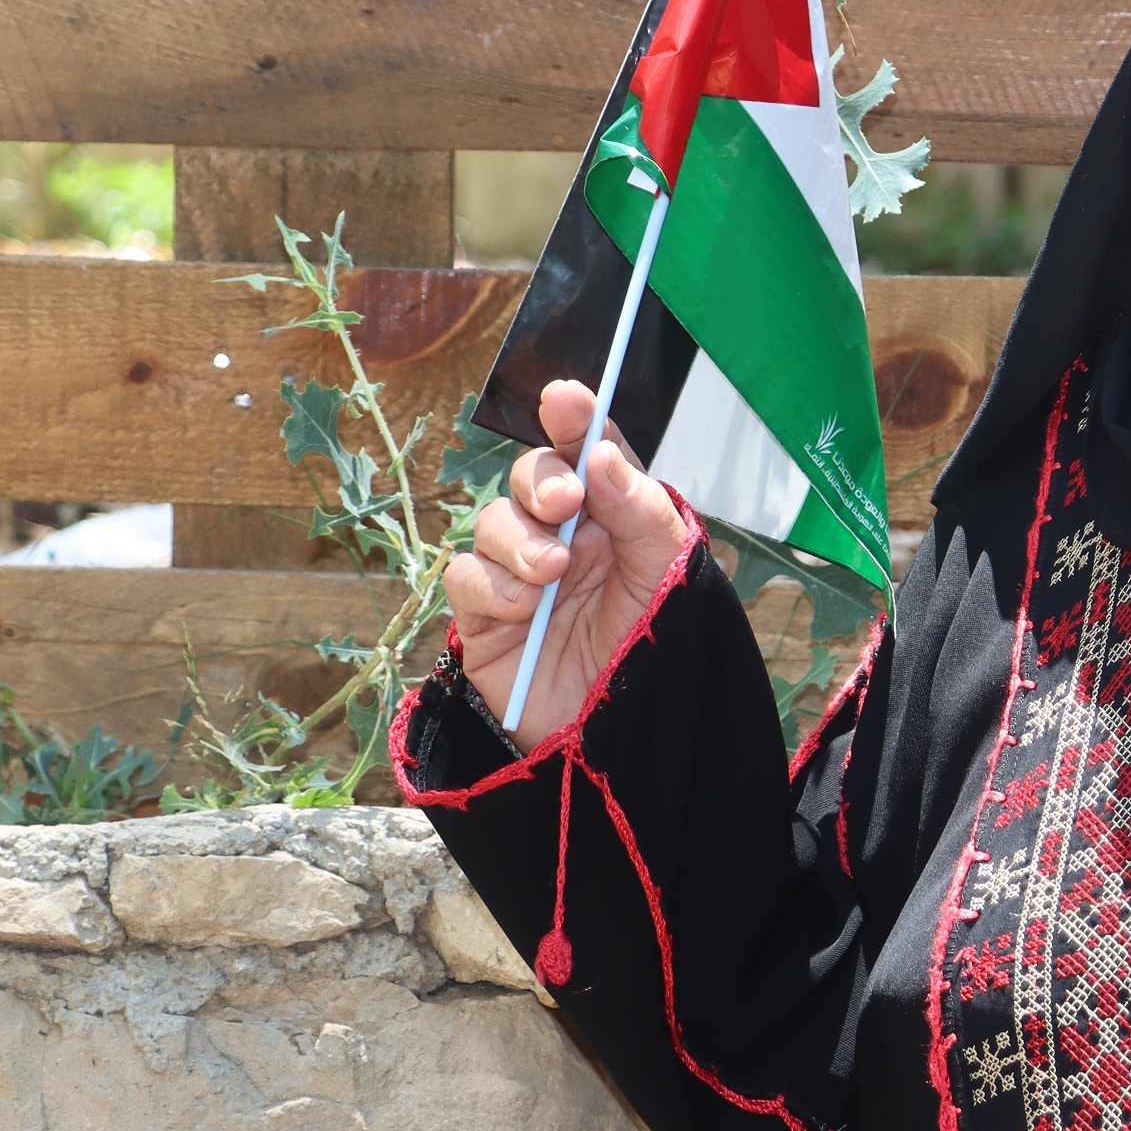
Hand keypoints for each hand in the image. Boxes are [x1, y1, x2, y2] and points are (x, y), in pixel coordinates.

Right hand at [442, 380, 696, 746]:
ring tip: (553, 574)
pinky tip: (526, 607)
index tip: (565, 398)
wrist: (622, 732)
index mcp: (612, 517)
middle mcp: (563, 536)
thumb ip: (638, 508)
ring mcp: (519, 574)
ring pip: (493, 521)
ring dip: (520, 541)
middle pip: (531, 477)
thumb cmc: (652, 648)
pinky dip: (493, 585)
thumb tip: (599, 451)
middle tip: (564, 502)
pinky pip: (464, 577)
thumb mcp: (666, 573)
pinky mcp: (484, 616)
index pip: (588, 453)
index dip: (575, 420)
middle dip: (541, 479)